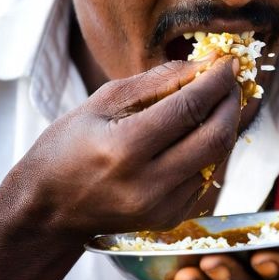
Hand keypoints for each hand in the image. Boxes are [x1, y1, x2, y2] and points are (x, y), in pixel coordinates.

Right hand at [6, 56, 242, 240]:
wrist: (46, 211)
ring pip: (218, 157)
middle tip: (230, 80)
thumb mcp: (100, 103)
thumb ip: (156, 81)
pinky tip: (198, 133)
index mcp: (124, 149)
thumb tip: (204, 64)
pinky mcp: (170, 218)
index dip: (217, 81)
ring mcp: (162, 206)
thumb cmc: (66, 148)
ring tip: (217, 102)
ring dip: (225, 125)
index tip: (229, 61)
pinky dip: (210, 150)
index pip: (190, 108)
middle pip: (216, 136)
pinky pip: (206, 176)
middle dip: (231, 102)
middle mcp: (148, 183)